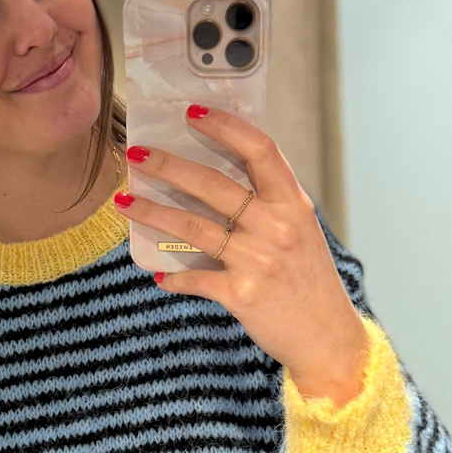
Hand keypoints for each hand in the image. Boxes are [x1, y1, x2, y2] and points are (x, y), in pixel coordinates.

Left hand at [117, 108, 369, 403]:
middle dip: (167, 166)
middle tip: (137, 156)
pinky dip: (174, 277)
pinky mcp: (240, 293)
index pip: (260, 150)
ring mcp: (257, 260)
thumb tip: (220, 178)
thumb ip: (271, 205)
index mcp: (294, 204)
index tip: (193, 113)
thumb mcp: (302, 232)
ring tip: (123, 202)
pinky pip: (194, 278)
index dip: (225, 127)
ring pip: (192, 226)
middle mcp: (276, 227)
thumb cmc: (311, 281)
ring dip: (151, 213)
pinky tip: (158, 275)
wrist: (328, 338)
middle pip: (212, 184)